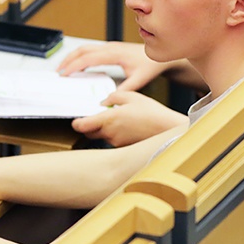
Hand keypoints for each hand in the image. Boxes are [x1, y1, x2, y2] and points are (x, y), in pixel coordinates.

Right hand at [57, 42, 171, 91]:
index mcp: (114, 54)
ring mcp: (109, 46)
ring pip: (85, 48)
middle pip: (82, 50)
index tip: (65, 74)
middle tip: (59, 72)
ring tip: (64, 69)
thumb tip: (109, 100)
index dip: (74, 66)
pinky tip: (78, 66)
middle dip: (68, 60)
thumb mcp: (138, 79)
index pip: (88, 58)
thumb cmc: (150, 65)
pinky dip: (80, 57)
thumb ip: (124, 90)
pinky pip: (90, 50)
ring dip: (72, 57)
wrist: (158, 56)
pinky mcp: (110, 48)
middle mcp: (110, 48)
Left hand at [71, 91, 187, 146]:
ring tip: (118, 119)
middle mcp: (110, 134)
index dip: (76, 123)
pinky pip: (114, 141)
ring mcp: (117, 143)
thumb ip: (113, 97)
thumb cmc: (152, 113)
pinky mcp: (124, 147)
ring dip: (104, 129)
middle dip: (89, 126)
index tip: (76, 120)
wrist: (167, 129)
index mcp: (109, 120)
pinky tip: (127, 126)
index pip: (82, 126)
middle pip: (89, 133)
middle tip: (95, 117)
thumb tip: (104, 102)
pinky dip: (115, 134)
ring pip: (102, 137)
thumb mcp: (131, 96)